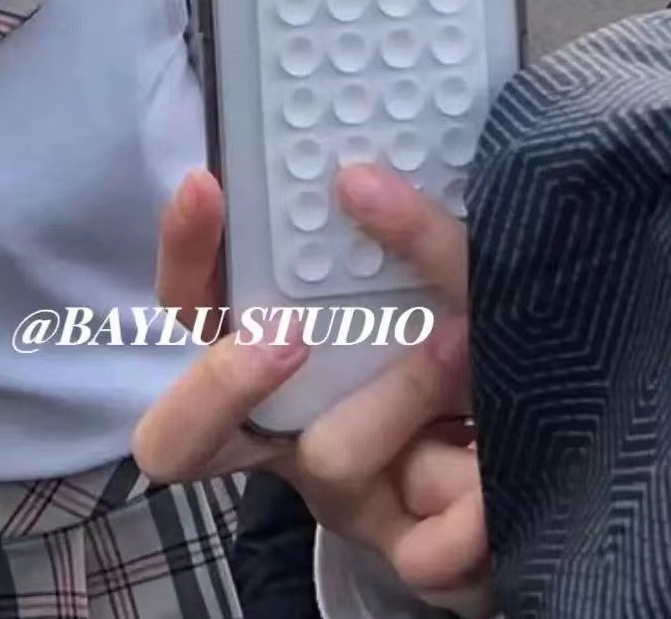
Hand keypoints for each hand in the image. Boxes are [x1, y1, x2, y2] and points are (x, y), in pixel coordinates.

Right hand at [134, 165, 493, 615]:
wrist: (553, 453)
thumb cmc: (465, 346)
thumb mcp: (442, 286)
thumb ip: (412, 241)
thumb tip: (363, 182)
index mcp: (273, 349)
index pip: (193, 304)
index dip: (185, 252)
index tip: (208, 187)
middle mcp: (287, 426)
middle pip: (178, 438)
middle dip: (222, 384)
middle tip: (289, 335)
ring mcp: (340, 494)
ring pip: (327, 457)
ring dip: (402, 391)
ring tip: (466, 347)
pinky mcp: (405, 549)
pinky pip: (421, 549)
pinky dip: (470, 505)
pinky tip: (501, 465)